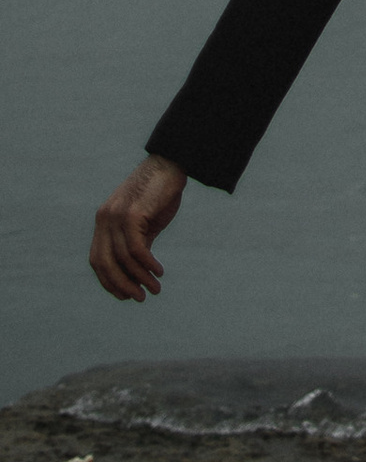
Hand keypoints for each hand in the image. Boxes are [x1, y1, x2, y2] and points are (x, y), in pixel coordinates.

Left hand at [90, 156, 185, 302]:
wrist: (172, 163)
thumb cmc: (160, 193)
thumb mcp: (145, 223)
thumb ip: (137, 243)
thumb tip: (136, 272)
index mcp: (103, 221)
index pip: (97, 259)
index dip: (108, 281)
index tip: (125, 294)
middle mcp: (104, 219)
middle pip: (104, 263)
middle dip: (120, 285)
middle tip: (138, 298)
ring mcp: (116, 216)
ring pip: (123, 258)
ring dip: (139, 278)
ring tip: (154, 289)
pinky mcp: (132, 214)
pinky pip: (136, 249)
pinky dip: (146, 264)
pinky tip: (158, 272)